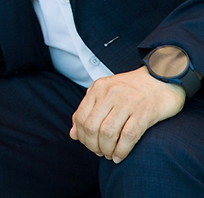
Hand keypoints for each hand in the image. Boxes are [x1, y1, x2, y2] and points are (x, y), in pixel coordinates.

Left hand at [70, 67, 184, 162]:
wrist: (163, 78)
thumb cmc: (132, 89)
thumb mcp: (105, 94)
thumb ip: (88, 111)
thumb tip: (73, 135)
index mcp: (98, 88)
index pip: (80, 117)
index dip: (82, 136)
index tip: (88, 144)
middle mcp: (110, 93)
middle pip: (91, 127)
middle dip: (92, 145)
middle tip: (99, 152)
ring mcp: (127, 102)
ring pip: (107, 133)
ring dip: (106, 149)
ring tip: (109, 155)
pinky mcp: (145, 112)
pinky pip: (128, 136)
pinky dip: (121, 150)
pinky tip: (119, 156)